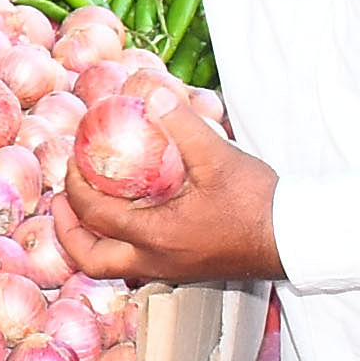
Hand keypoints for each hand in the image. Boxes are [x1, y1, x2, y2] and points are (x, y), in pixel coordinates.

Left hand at [54, 90, 283, 282]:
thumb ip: (184, 125)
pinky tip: (132, 211)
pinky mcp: (186, 268)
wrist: (295, 237)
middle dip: (69, 231)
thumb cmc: (259, 203)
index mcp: (157, 237)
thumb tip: (150, 92)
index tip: (72, 160)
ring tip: (90, 206)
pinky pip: (137, 259)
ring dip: (93, 239)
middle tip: (64, 199)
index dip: (75, 187)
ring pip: (114, 265)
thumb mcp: (219, 157)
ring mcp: (171, 269)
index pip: (95, 215)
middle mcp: (158, 261)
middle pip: (92, 260)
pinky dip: (121, 240)